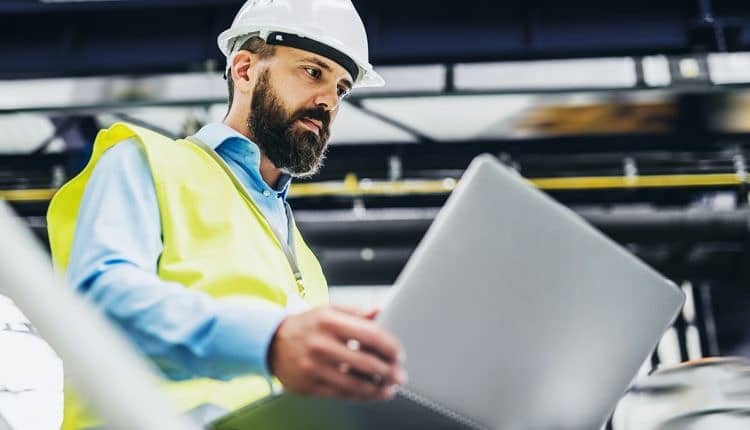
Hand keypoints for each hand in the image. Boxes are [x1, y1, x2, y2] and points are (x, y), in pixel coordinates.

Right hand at [268, 305, 406, 400]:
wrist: (270, 343)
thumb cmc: (305, 326)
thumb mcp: (328, 310)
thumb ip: (356, 312)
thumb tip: (380, 312)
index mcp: (329, 321)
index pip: (370, 334)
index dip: (390, 347)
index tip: (399, 354)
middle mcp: (321, 344)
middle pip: (366, 362)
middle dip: (389, 371)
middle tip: (400, 375)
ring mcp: (314, 367)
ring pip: (355, 384)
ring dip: (378, 388)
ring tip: (390, 388)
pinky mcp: (309, 385)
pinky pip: (341, 394)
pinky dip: (361, 396)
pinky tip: (372, 393)